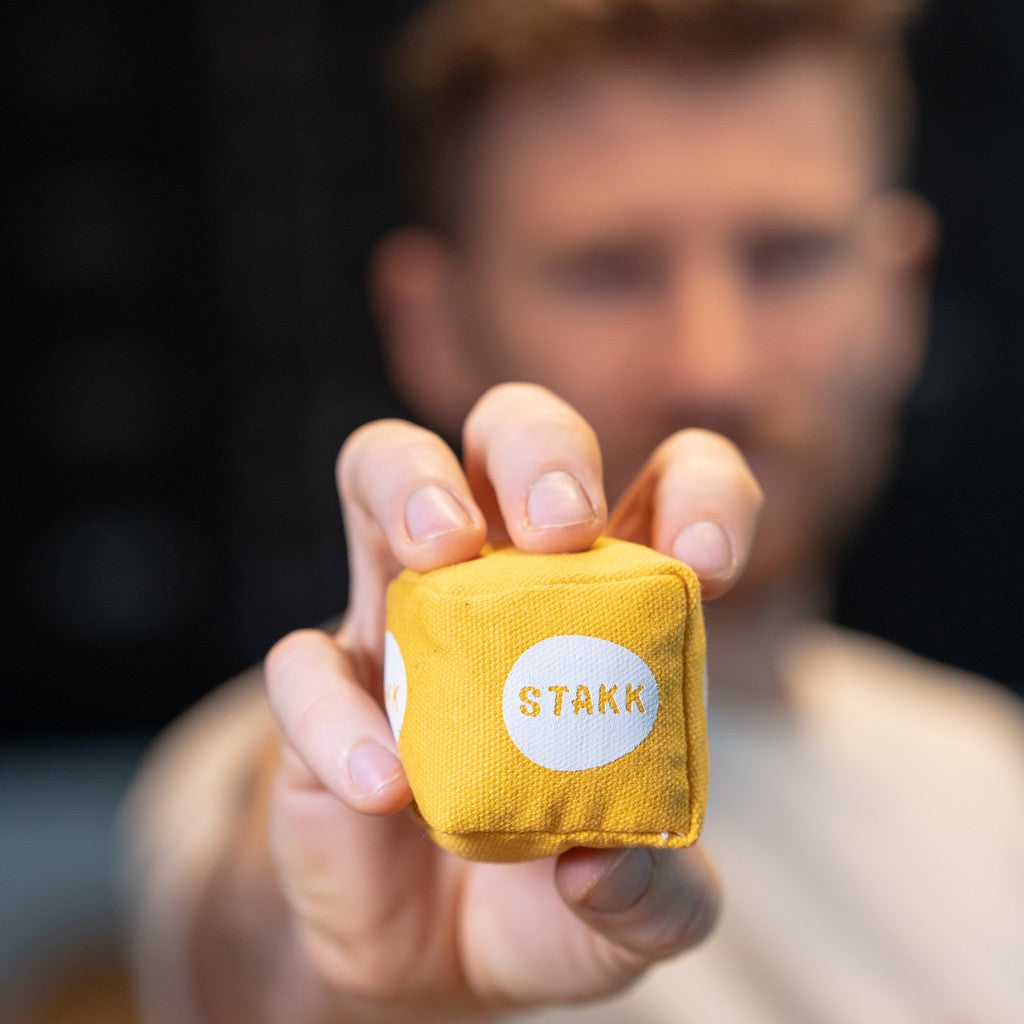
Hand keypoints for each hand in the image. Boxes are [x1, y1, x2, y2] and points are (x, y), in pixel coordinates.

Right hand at [263, 383, 761, 1020]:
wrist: (437, 958)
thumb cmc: (556, 894)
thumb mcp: (638, 911)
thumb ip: (653, 894)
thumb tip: (600, 862)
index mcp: (611, 597)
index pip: (668, 484)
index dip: (700, 492)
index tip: (710, 567)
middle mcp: (504, 576)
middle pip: (512, 430)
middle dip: (538, 449)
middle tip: (561, 526)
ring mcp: (405, 615)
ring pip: (383, 469)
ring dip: (412, 483)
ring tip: (442, 547)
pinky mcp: (325, 687)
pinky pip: (303, 665)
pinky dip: (338, 715)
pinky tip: (385, 786)